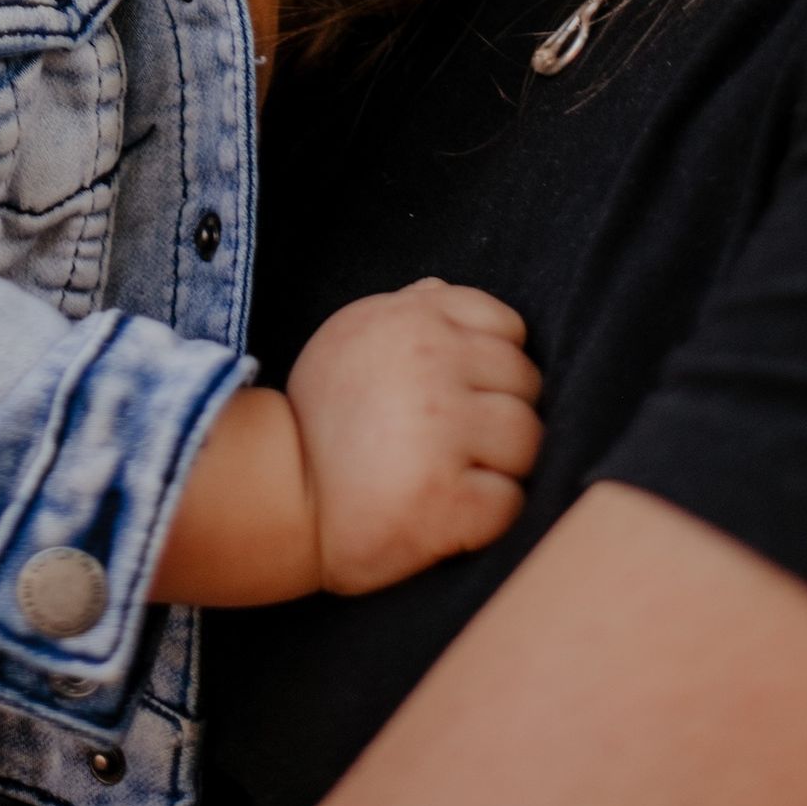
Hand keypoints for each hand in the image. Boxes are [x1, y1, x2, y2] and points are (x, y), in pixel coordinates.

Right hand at [286, 278, 541, 592]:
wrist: (279, 494)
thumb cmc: (319, 417)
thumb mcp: (349, 337)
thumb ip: (404, 312)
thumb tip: (443, 291)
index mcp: (414, 320)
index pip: (507, 326)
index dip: (497, 364)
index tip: (468, 391)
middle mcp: (433, 363)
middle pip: (524, 383)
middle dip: (502, 415)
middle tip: (461, 443)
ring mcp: (442, 430)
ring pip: (527, 440)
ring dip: (502, 465)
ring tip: (458, 476)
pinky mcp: (446, 497)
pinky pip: (510, 502)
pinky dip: (488, 514)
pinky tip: (450, 512)